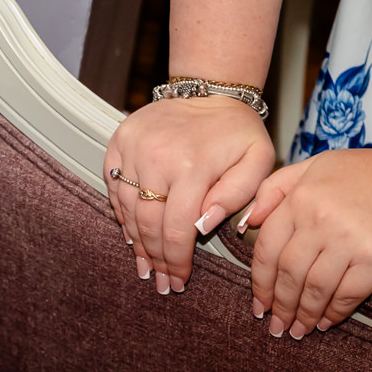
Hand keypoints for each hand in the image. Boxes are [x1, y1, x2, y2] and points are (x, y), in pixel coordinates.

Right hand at [103, 96, 275, 294]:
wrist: (211, 88)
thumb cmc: (238, 131)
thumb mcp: (258, 160)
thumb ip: (238, 195)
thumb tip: (203, 224)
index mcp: (192, 166)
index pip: (176, 229)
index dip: (176, 261)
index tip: (178, 281)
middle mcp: (156, 158)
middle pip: (148, 225)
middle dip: (156, 259)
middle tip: (161, 283)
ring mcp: (133, 149)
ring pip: (127, 210)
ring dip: (136, 242)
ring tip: (145, 266)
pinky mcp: (119, 142)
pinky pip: (114, 188)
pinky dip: (122, 214)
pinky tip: (132, 234)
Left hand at [240, 146, 371, 335]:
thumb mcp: (317, 166)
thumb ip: (277, 187)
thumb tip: (250, 221)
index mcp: (301, 199)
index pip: (266, 248)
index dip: (259, 282)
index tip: (260, 302)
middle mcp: (320, 221)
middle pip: (287, 274)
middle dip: (279, 306)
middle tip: (277, 325)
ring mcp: (348, 242)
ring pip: (313, 289)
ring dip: (303, 315)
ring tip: (299, 331)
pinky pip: (346, 295)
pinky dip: (334, 313)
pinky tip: (326, 322)